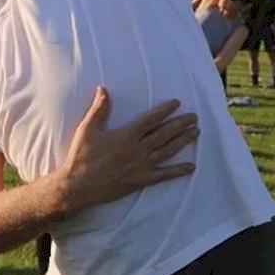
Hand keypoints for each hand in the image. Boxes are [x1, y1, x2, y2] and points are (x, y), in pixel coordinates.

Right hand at [58, 88, 198, 212]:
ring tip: (196, 133)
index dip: (165, 110)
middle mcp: (138, 149)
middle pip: (165, 134)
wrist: (78, 185)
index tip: (177, 103)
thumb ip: (99, 109)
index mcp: (126, 135)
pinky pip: (164, 175)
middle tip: (194, 117)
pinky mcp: (141, 180)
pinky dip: (178, 171)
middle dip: (181, 124)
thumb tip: (104, 89)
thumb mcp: (87, 129)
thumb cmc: (81, 156)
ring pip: (168, 151)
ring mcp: (142, 166)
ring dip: (183, 141)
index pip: (151, 119)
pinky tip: (191, 167)